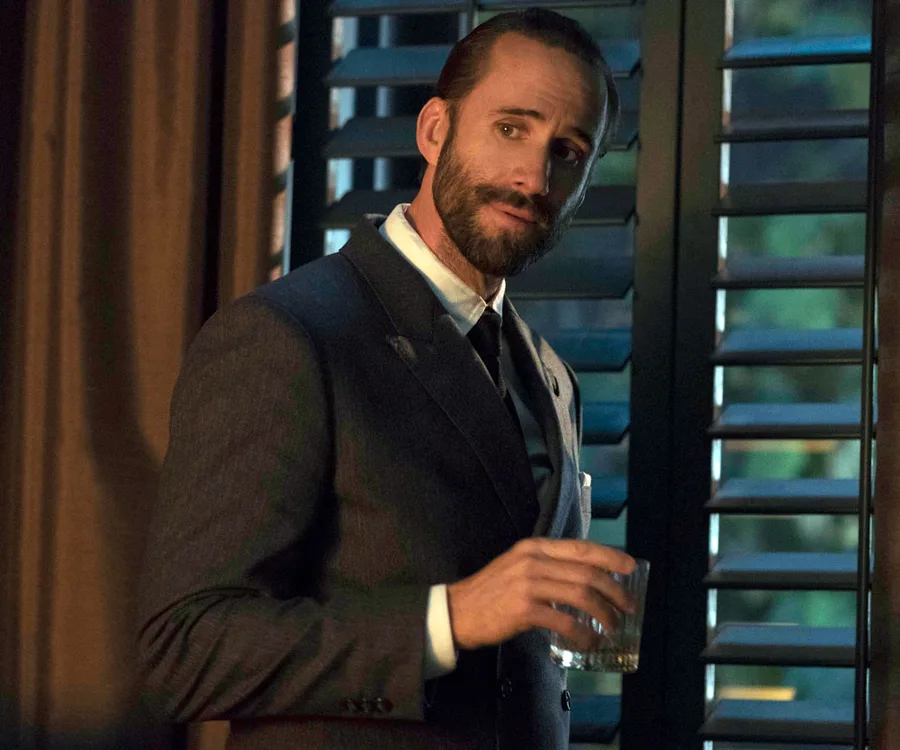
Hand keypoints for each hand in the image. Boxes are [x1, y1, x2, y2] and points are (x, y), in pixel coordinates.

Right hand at [445, 538, 635, 651]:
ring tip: (612, 626)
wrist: (457, 611)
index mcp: (534, 547)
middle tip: (628, 606)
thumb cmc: (491, 591)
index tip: (630, 567)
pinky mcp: (523, 609)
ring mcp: (528, 584)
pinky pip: (564, 621)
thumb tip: (585, 578)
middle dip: (614, 590)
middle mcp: (533, 560)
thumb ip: (547, 566)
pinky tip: (589, 642)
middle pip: (586, 572)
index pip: (580, 548)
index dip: (609, 557)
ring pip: (580, 595)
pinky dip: (582, 633)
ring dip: (603, 613)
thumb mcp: (518, 566)